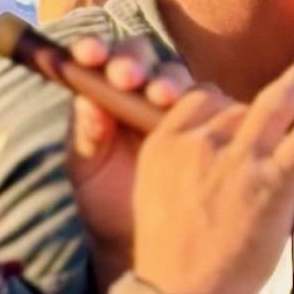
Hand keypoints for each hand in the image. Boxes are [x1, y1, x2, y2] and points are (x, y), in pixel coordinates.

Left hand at [64, 31, 193, 283]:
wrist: (142, 243)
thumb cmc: (106, 203)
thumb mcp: (87, 173)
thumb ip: (85, 137)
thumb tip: (84, 102)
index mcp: (105, 96)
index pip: (101, 60)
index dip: (95, 50)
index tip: (90, 56)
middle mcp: (140, 93)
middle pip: (142, 59)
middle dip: (135, 62)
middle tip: (129, 78)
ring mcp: (176, 108)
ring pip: (176, 77)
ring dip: (169, 81)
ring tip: (163, 98)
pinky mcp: (207, 126)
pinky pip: (209, 105)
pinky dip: (205, 104)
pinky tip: (200, 113)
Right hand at [131, 54, 293, 293]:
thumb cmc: (170, 259)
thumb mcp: (154, 197)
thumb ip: (183, 167)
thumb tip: (215, 155)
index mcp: (165, 144)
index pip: (202, 101)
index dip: (224, 105)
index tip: (239, 113)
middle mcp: (200, 142)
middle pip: (238, 106)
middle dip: (261, 109)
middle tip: (287, 94)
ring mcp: (239, 158)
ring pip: (275, 104)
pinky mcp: (273, 179)